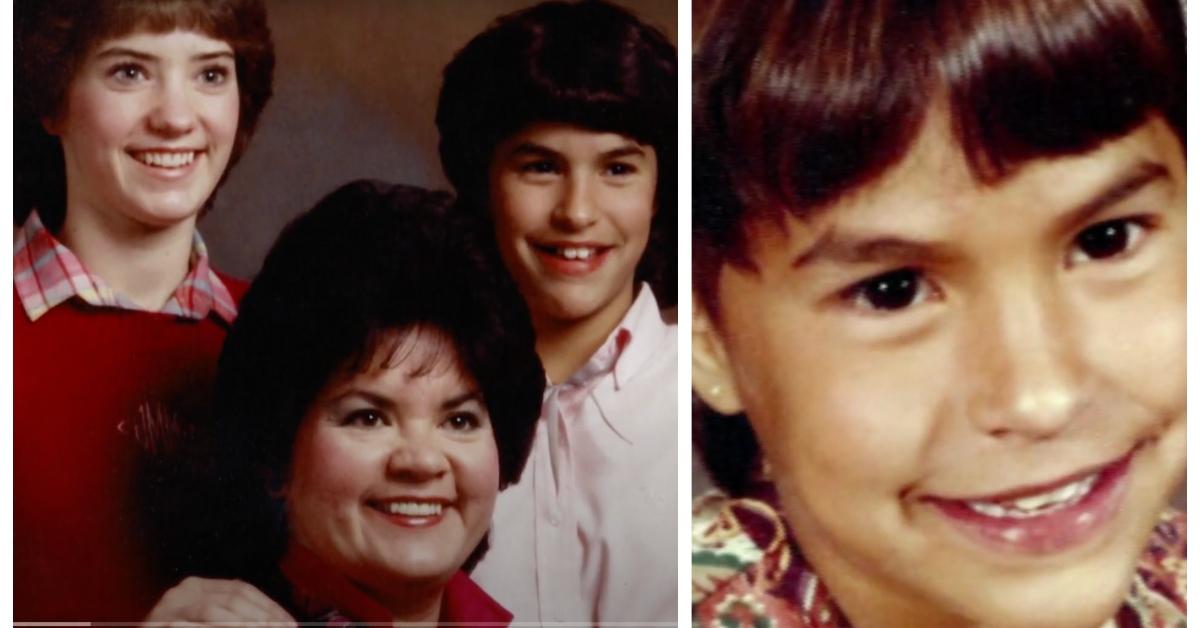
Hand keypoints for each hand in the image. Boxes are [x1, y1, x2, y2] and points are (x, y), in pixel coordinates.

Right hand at [143, 576, 296, 625]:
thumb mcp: (212, 623)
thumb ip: (236, 618)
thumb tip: (277, 622)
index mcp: (197, 588)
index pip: (242, 590)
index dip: (270, 607)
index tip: (291, 624)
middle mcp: (182, 592)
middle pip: (234, 597)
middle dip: (264, 616)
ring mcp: (168, 609)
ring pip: (216, 610)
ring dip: (247, 623)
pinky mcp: (160, 624)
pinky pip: (196, 622)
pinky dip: (224, 627)